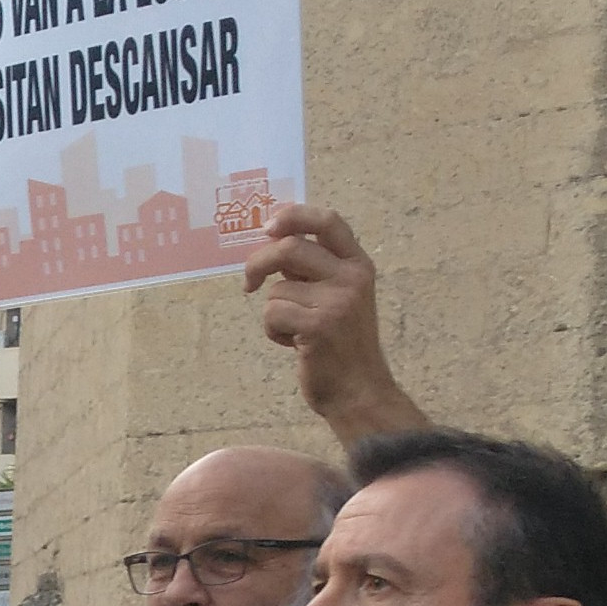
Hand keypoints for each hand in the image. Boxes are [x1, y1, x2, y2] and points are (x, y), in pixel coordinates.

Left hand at [242, 204, 428, 440]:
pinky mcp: (319, 326)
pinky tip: (294, 345)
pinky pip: (272, 315)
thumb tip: (272, 244)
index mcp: (358, 264)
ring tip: (294, 331)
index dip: (295, 216)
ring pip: (276, 290)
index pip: (328, 221)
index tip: (268, 226)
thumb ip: (312, 271)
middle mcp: (352, 277)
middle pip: (289, 247)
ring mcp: (338, 301)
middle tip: (249, 284)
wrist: (358, 390)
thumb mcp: (336, 298)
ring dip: (273, 313)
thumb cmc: (339, 345)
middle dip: (257, 263)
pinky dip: (273, 332)